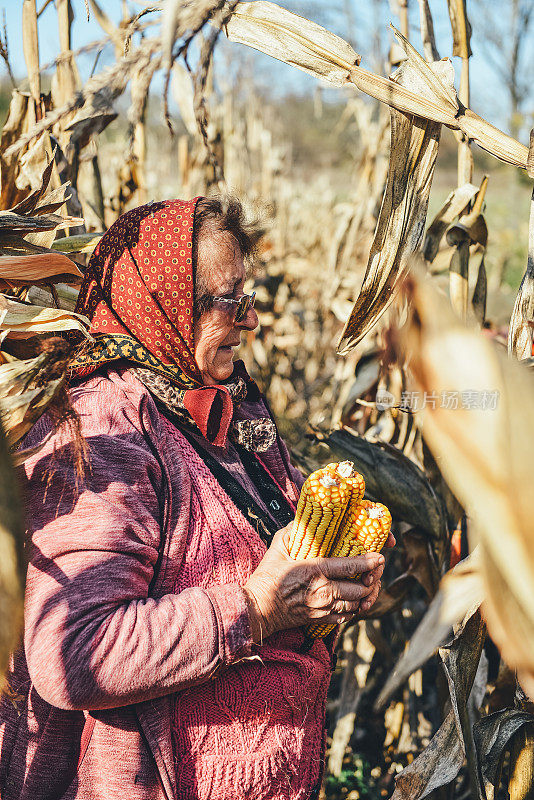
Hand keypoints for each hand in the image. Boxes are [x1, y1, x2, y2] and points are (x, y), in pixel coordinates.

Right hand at [243, 523, 385, 642]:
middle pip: (360, 589)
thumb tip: (303, 519)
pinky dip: (353, 609)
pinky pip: (346, 617)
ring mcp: (323, 608)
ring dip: (364, 596)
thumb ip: (292, 532)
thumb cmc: (266, 578)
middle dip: (371, 581)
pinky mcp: (321, 620)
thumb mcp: (277, 549)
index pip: (350, 566)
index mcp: (315, 570)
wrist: (257, 609)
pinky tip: (352, 602)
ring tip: (366, 587)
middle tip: (374, 573)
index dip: (369, 562)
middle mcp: (323, 591)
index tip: (380, 557)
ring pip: (356, 604)